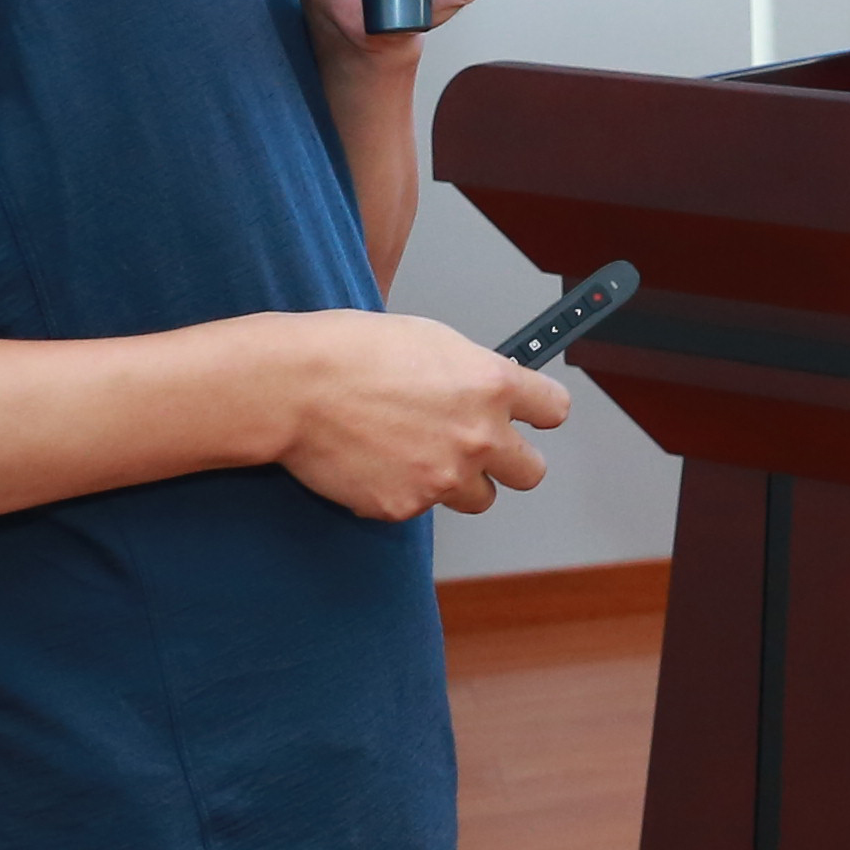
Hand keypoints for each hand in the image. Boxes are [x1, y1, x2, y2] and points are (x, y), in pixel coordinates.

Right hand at [265, 308, 564, 523]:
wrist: (294, 387)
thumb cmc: (353, 352)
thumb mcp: (433, 342)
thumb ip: (474, 374)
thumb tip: (491, 389)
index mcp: (492, 385)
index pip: (555, 410)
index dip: (541, 413)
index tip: (533, 416)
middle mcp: (479, 436)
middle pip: (532, 471)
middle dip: (510, 462)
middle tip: (480, 449)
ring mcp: (444, 477)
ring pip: (479, 498)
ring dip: (459, 482)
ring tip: (417, 454)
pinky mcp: (405, 506)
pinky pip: (420, 507)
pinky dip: (403, 491)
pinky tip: (375, 462)